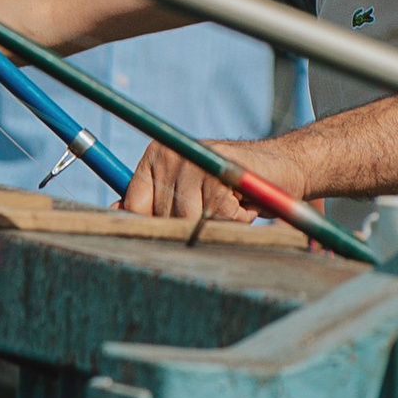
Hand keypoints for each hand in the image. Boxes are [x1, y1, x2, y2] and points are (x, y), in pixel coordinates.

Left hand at [121, 135, 307, 230]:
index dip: (145, 229)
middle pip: (164, 219)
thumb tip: (115, 210)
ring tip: (229, 202)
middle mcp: (169, 155)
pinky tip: (244, 201)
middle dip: (192, 227)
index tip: (154, 243)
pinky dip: (238, 220)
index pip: (133, 205)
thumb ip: (156, 198)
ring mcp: (194, 163)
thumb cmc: (230, 184)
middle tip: (214, 211)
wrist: (283, 165)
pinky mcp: (219, 175)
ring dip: (217, 223)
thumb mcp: (189, 188)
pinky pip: (221, 221)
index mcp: (155, 157)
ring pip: (191, 222)